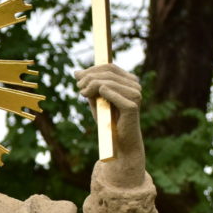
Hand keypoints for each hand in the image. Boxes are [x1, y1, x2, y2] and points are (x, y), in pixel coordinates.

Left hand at [74, 64, 145, 186]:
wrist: (119, 145)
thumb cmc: (108, 122)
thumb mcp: (96, 100)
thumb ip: (89, 86)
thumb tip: (76, 72)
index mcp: (130, 82)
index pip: (110, 67)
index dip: (92, 69)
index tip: (77, 75)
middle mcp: (135, 86)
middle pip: (108, 72)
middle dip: (89, 76)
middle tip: (77, 85)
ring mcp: (136, 95)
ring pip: (107, 81)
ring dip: (90, 85)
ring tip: (81, 92)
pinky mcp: (131, 106)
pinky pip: (110, 92)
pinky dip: (98, 92)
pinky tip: (87, 96)